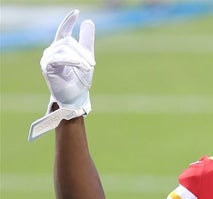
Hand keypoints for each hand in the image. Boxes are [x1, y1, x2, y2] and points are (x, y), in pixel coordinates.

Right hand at [28, 9, 95, 140]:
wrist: (76, 97)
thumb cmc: (80, 79)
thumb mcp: (87, 57)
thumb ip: (87, 41)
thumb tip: (88, 21)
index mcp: (61, 48)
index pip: (63, 31)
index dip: (68, 21)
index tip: (77, 12)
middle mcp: (52, 51)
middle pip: (68, 42)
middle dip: (83, 53)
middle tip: (91, 64)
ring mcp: (48, 59)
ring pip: (65, 49)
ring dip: (79, 58)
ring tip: (87, 68)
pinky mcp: (47, 67)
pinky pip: (58, 58)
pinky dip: (71, 60)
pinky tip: (80, 65)